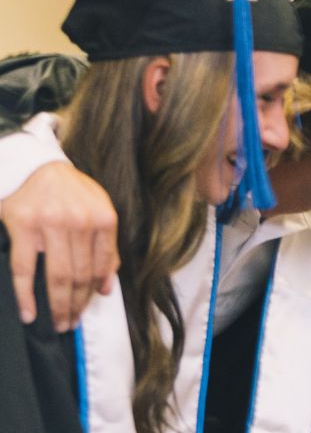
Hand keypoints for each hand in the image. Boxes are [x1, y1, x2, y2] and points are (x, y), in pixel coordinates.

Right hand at [3, 162, 116, 330]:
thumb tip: (107, 286)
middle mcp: (80, 223)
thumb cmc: (68, 191)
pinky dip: (26, 296)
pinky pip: (25, 270)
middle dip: (77, 305)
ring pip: (58, 276)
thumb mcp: (98, 210)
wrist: (32, 166)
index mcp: (103, 219)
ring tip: (57, 323)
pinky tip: (29, 313)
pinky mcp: (24, 227)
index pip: (103, 265)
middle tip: (70, 324)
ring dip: (58, 306)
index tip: (89, 307)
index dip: (95, 291)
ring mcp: (51, 225)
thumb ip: (106, 246)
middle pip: (81, 275)